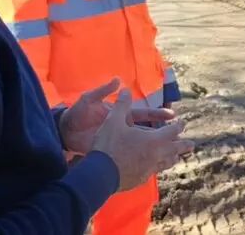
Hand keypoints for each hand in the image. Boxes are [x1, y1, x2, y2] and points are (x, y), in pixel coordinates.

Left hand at [59, 78, 176, 153]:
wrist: (64, 132)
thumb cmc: (77, 114)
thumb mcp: (88, 100)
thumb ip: (103, 91)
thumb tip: (118, 80)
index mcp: (121, 114)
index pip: (144, 114)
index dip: (158, 114)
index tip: (172, 115)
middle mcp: (124, 127)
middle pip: (147, 131)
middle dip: (163, 132)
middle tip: (180, 135)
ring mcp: (119, 141)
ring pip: (141, 145)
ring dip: (155, 148)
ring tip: (172, 153)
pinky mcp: (112, 152)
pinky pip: (129, 156)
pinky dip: (141, 159)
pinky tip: (151, 165)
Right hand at [92, 88, 193, 190]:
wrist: (100, 174)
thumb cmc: (109, 146)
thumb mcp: (113, 121)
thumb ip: (121, 105)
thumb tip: (125, 89)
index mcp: (154, 140)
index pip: (172, 131)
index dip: (179, 126)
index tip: (183, 123)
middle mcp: (157, 155)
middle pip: (175, 149)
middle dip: (184, 145)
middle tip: (192, 145)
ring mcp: (150, 168)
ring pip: (167, 163)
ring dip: (173, 158)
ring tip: (176, 157)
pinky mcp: (141, 179)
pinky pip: (154, 172)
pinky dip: (158, 168)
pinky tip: (155, 168)